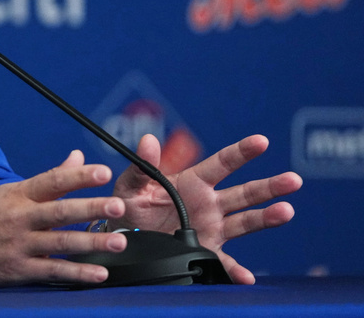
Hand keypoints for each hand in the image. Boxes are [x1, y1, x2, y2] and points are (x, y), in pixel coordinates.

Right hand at [0, 150, 128, 287]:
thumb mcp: (11, 192)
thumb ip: (49, 179)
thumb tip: (77, 157)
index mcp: (18, 195)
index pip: (51, 181)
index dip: (78, 176)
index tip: (102, 172)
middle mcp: (19, 217)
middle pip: (60, 211)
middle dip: (91, 208)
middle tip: (118, 206)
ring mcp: (19, 244)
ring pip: (61, 243)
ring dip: (92, 243)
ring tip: (119, 242)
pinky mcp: (18, 269)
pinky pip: (53, 270)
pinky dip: (77, 273)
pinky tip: (99, 273)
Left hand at [111, 133, 302, 283]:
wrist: (123, 236)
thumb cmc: (130, 205)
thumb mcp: (132, 184)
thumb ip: (142, 165)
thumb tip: (147, 140)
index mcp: (192, 182)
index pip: (222, 163)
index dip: (241, 152)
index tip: (261, 141)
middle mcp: (208, 204)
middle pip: (245, 193)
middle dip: (269, 186)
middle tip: (293, 180)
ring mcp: (211, 228)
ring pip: (245, 222)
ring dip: (266, 218)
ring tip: (286, 212)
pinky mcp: (206, 250)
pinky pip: (224, 262)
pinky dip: (236, 270)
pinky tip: (248, 276)